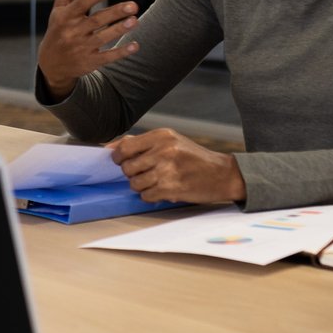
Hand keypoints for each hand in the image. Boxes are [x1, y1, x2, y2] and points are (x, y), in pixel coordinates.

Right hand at [38, 0, 140, 95]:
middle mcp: (74, 31)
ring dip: (120, 30)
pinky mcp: (90, 62)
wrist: (51, 65)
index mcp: (66, 16)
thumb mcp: (59, 7)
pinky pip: (107, 57)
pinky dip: (121, 52)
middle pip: (97, 20)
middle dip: (115, 13)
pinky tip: (135, 45)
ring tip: (135, 21)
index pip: (81, 4)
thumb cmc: (59, 29)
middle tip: (134, 5)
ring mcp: (82, 48)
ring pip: (104, 38)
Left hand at [110, 128, 244, 205]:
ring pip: (135, 183)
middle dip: (132, 173)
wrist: (222, 174)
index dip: (118, 157)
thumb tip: (110, 148)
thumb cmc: (194, 158)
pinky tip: (163, 190)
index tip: (122, 161)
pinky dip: (151, 196)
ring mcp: (167, 170)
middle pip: (127, 167)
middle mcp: (163, 151)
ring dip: (142, 186)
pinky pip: (146, 196)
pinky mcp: (171, 189)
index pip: (124, 147)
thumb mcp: (171, 141)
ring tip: (156, 182)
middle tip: (145, 173)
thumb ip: (142, 143)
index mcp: (162, 136)